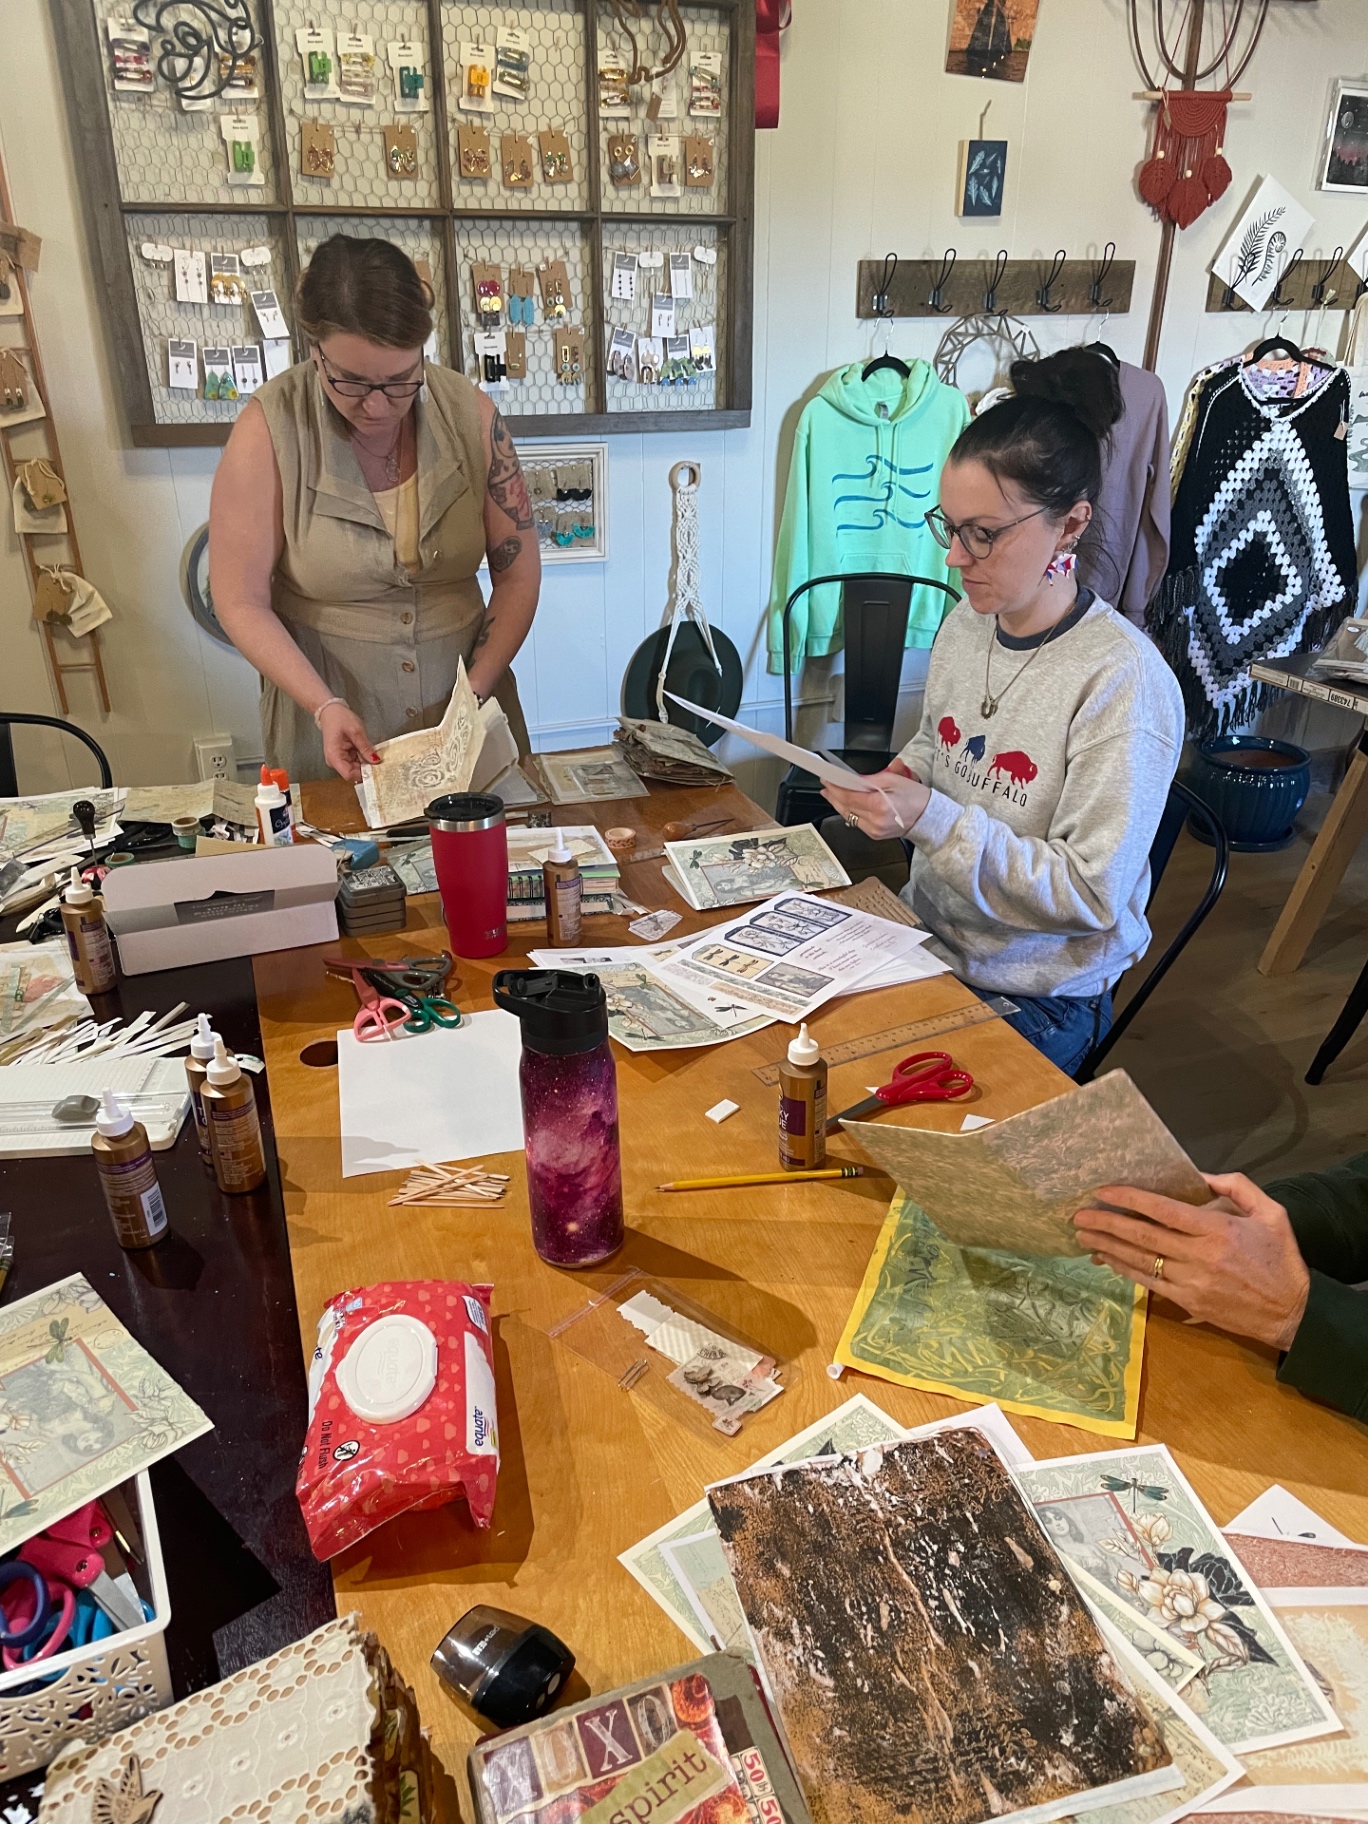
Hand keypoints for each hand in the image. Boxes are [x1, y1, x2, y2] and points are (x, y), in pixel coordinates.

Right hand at [317, 701, 380, 783]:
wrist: (330, 710)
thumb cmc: (339, 718)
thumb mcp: (356, 731)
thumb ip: (366, 747)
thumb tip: (375, 760)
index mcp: (334, 756)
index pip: (349, 775)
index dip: (364, 774)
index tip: (376, 768)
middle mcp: (335, 761)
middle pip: (354, 772)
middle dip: (367, 768)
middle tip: (379, 760)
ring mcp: (339, 759)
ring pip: (357, 768)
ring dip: (366, 762)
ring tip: (373, 752)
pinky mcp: (343, 756)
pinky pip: (356, 761)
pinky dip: (363, 757)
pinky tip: (368, 751)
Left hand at [822, 769, 929, 840]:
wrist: (928, 817)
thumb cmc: (915, 797)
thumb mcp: (893, 780)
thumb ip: (870, 780)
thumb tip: (852, 779)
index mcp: (880, 805)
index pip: (849, 796)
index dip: (835, 788)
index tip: (827, 780)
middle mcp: (875, 820)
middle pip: (845, 807)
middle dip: (833, 795)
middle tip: (825, 786)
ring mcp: (874, 830)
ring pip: (848, 816)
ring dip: (838, 804)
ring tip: (831, 794)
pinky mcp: (874, 835)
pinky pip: (856, 822)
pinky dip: (849, 812)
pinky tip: (845, 804)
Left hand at [1072, 1172, 1310, 1350]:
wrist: (1291, 1313)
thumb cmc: (1281, 1260)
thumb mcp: (1272, 1214)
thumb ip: (1238, 1188)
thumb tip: (1201, 1175)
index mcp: (1217, 1231)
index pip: (1163, 1209)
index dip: (1130, 1198)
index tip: (1104, 1190)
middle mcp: (1199, 1256)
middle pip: (1142, 1235)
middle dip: (1106, 1223)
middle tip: (1079, 1215)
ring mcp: (1190, 1282)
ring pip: (1140, 1260)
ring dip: (1107, 1247)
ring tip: (1082, 1236)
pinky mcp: (1187, 1301)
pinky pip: (1148, 1283)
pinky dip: (1124, 1270)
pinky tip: (1107, 1260)